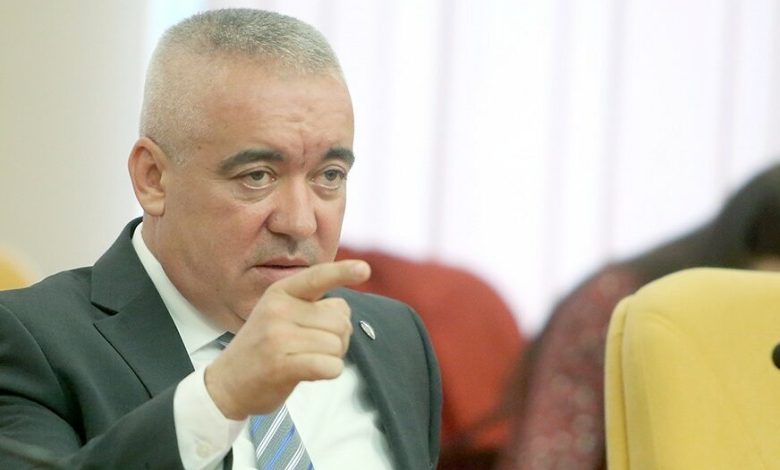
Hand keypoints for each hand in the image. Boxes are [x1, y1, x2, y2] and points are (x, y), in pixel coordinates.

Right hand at [204, 259, 370, 419]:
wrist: (227, 384)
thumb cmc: (263, 348)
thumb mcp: (278, 315)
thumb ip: (309, 307)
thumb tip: (344, 311)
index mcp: (280, 293)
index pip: (317, 277)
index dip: (343, 272)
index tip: (364, 268)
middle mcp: (278, 310)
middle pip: (340, 319)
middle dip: (338, 337)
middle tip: (314, 347)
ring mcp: (278, 337)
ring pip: (337, 344)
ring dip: (332, 357)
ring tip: (308, 359)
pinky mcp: (281, 365)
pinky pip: (329, 365)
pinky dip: (330, 372)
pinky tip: (312, 373)